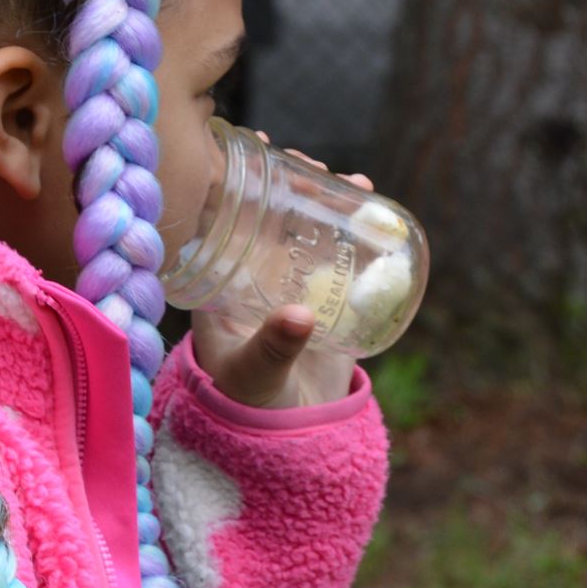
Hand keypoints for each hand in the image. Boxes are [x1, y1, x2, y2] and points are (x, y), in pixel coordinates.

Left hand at [185, 139, 364, 409]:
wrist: (288, 440)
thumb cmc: (250, 408)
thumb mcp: (254, 375)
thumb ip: (273, 348)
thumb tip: (300, 316)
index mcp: (217, 285)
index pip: (217, 220)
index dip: (232, 180)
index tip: (252, 147)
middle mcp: (251, 277)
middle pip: (265, 214)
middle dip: (287, 181)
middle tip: (307, 161)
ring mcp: (290, 285)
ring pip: (305, 229)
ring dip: (323, 198)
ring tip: (346, 180)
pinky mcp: (326, 301)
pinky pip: (341, 255)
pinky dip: (355, 228)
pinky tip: (369, 205)